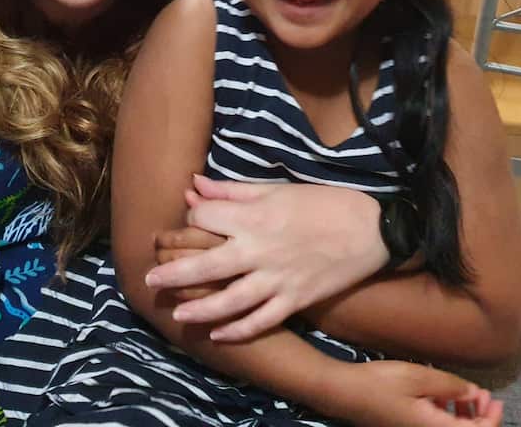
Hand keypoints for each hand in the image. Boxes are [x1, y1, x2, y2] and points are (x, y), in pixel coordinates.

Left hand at [144, 175, 388, 339]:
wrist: (372, 229)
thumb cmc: (322, 203)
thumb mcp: (277, 189)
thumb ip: (233, 191)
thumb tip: (194, 185)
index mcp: (255, 217)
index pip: (205, 220)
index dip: (191, 219)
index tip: (187, 222)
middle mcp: (260, 250)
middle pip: (206, 266)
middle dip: (174, 275)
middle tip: (149, 281)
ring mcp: (278, 279)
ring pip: (230, 301)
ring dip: (200, 309)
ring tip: (177, 314)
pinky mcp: (295, 300)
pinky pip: (261, 321)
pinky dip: (238, 330)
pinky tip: (218, 335)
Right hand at [344, 362, 502, 426]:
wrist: (344, 392)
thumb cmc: (380, 384)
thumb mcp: (418, 378)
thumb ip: (450, 386)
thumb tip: (474, 393)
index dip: (491, 420)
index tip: (495, 399)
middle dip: (480, 417)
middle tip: (485, 395)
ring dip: (464, 415)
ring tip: (466, 393)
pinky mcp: (407, 426)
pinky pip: (436, 425)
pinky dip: (447, 414)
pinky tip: (444, 396)